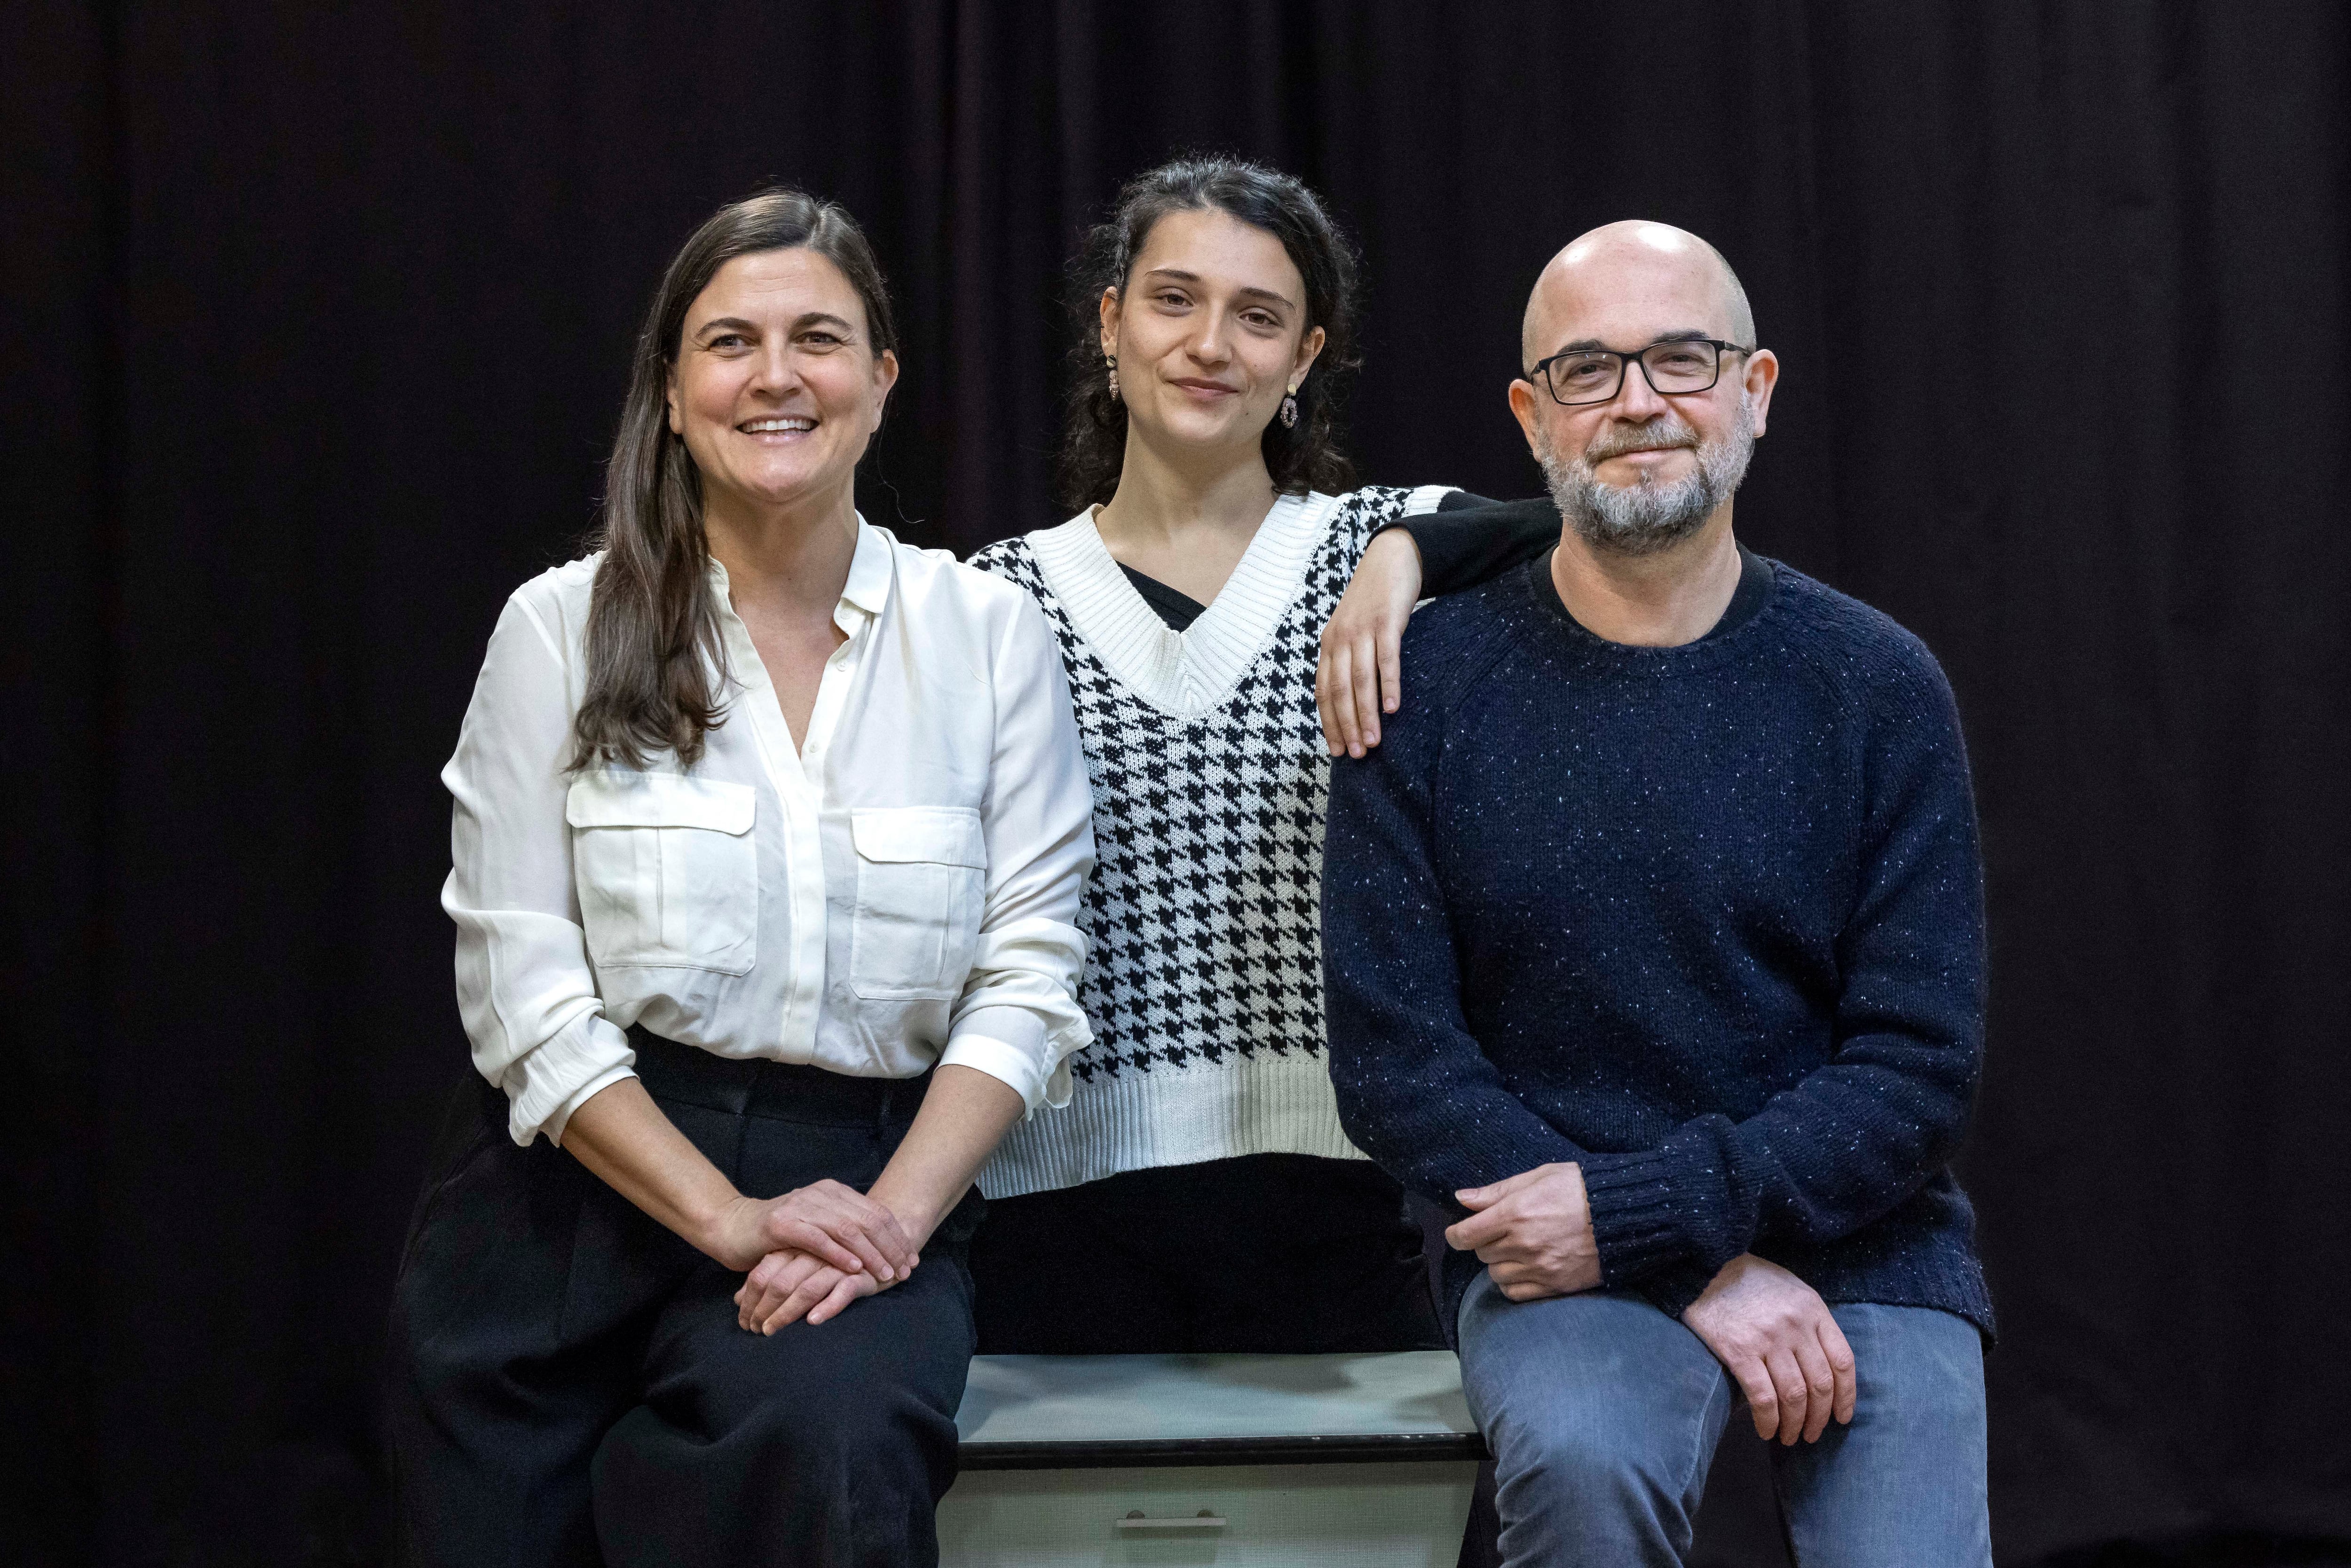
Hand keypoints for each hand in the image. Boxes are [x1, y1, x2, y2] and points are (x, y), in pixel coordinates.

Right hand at [703, 1179, 916, 1282]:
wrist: (733, 1227)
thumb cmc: (779, 1233)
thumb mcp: (818, 1224)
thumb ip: (845, 1227)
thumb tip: (883, 1244)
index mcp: (833, 1191)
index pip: (875, 1212)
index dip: (897, 1236)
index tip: (912, 1259)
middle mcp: (820, 1194)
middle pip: (867, 1220)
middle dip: (891, 1247)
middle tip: (905, 1270)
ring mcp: (801, 1207)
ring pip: (848, 1229)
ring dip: (871, 1254)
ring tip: (886, 1274)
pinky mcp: (782, 1225)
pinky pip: (818, 1240)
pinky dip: (839, 1255)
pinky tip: (855, 1269)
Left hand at [733, 1247, 881, 1332]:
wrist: (881, 1237)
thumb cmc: (830, 1254)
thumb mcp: (796, 1261)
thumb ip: (770, 1275)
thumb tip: (737, 1300)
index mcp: (795, 1244)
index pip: (764, 1272)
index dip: (750, 1299)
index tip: (743, 1322)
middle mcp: (813, 1251)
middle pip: (780, 1282)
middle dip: (764, 1310)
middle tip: (754, 1331)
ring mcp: (837, 1262)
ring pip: (807, 1288)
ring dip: (787, 1313)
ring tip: (772, 1332)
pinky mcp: (861, 1274)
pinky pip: (843, 1291)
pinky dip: (827, 1306)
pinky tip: (813, 1321)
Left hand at [1317, 529, 1423, 756]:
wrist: (1391, 558)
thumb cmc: (1373, 601)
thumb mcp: (1353, 630)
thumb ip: (1350, 660)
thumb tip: (1352, 700)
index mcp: (1329, 644)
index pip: (1323, 691)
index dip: (1329, 723)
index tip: (1336, 751)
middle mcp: (1340, 638)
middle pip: (1338, 690)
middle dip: (1346, 725)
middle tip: (1356, 755)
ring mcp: (1362, 628)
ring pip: (1360, 679)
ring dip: (1365, 713)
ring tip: (1374, 741)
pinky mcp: (1386, 620)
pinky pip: (1386, 658)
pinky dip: (1388, 684)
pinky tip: (1392, 708)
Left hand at [1446, 1162, 1600, 1300]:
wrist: (1626, 1216)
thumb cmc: (1581, 1189)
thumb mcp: (1539, 1177)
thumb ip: (1497, 1191)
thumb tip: (1462, 1199)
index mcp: (1516, 1213)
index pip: (1467, 1234)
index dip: (1456, 1235)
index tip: (1457, 1233)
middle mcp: (1524, 1244)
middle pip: (1481, 1253)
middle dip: (1485, 1242)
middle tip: (1501, 1231)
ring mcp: (1540, 1268)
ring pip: (1496, 1275)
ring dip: (1499, 1263)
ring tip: (1518, 1248)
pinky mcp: (1555, 1286)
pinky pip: (1516, 1294)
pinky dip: (1513, 1283)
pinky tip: (1524, 1269)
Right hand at [1682, 1254, 1856, 1444]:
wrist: (1703, 1264)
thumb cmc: (1746, 1278)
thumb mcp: (1789, 1288)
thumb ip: (1809, 1321)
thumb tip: (1821, 1365)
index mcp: (1813, 1309)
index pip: (1843, 1362)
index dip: (1846, 1396)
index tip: (1841, 1417)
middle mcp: (1796, 1325)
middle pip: (1820, 1385)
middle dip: (1819, 1418)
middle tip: (1812, 1435)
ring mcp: (1768, 1339)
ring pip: (1794, 1396)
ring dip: (1795, 1425)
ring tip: (1790, 1438)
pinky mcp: (1739, 1350)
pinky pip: (1762, 1397)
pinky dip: (1768, 1420)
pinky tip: (1766, 1430)